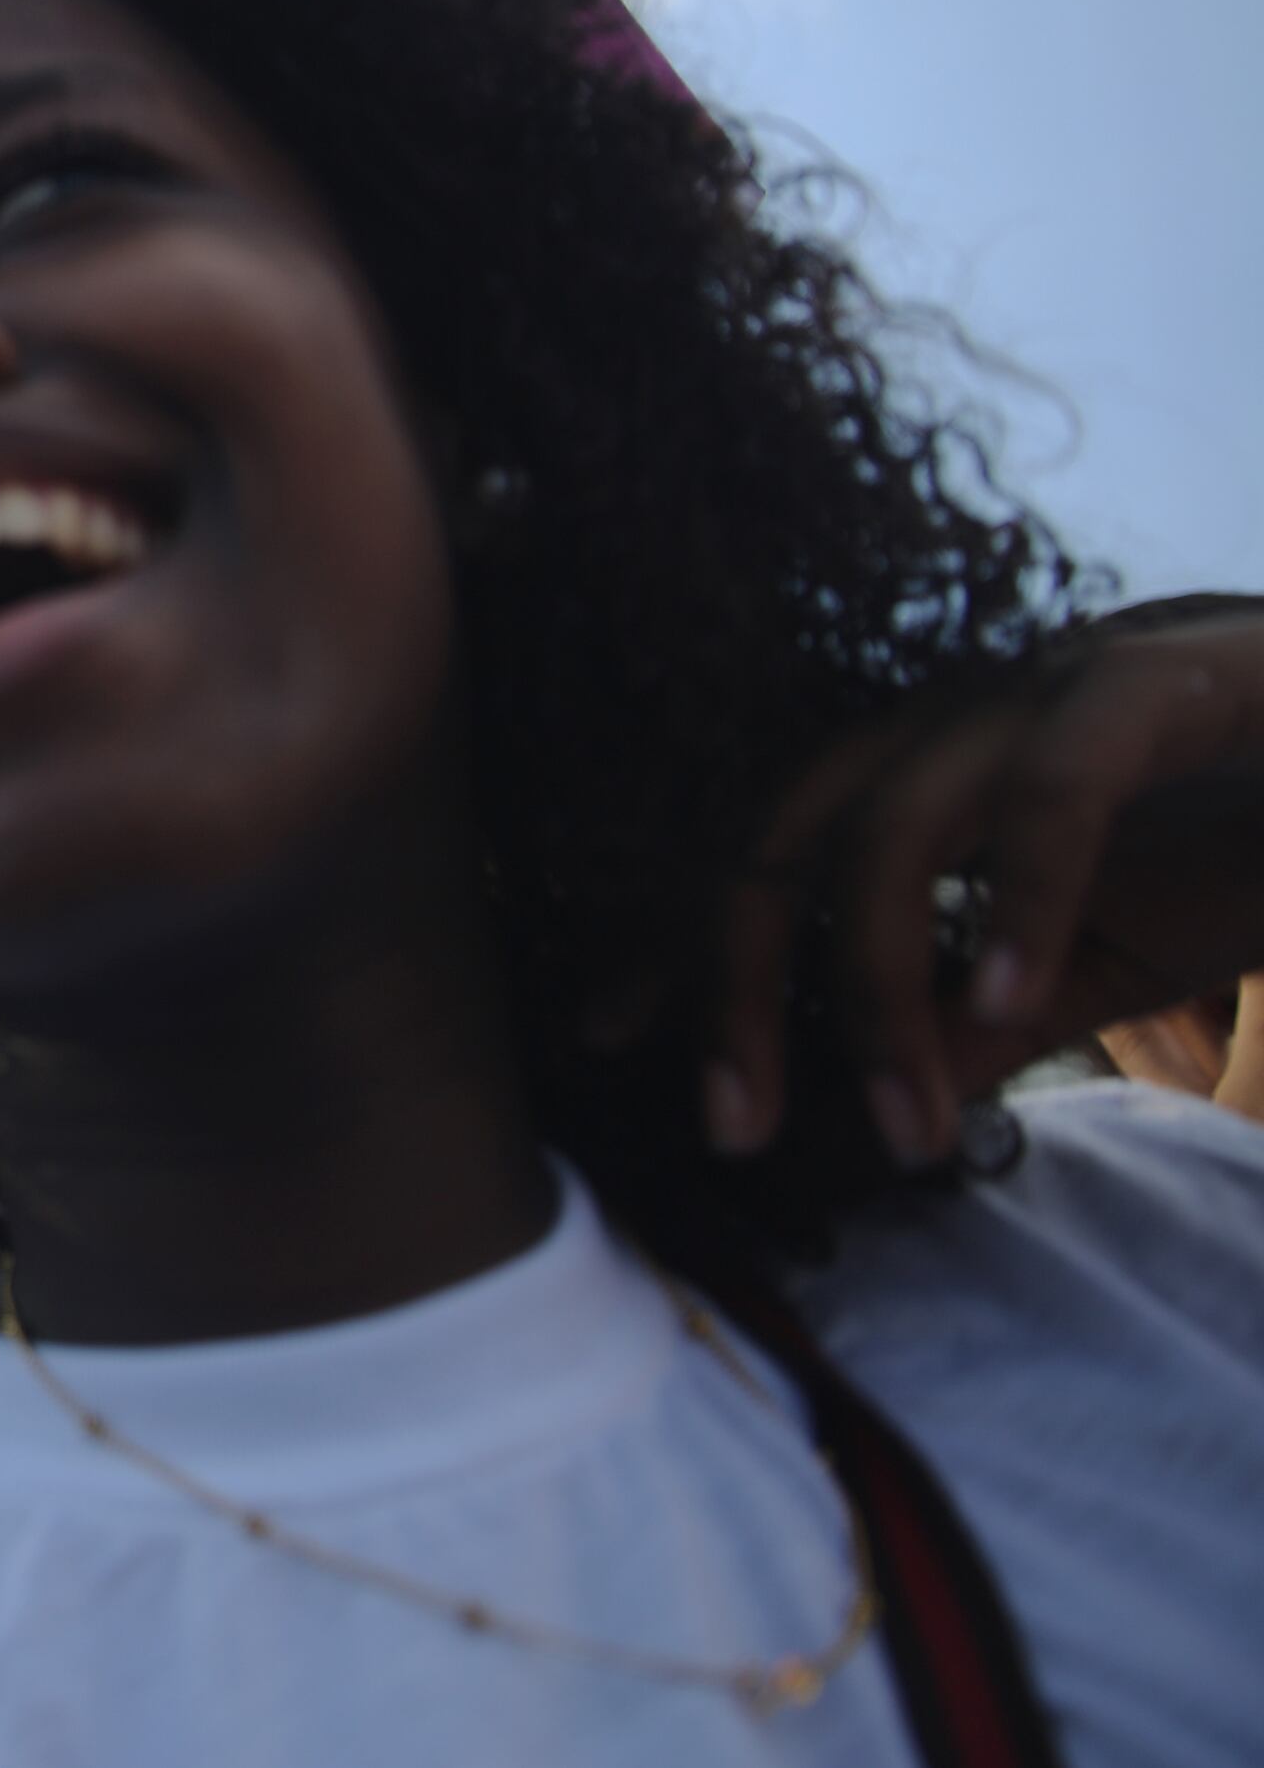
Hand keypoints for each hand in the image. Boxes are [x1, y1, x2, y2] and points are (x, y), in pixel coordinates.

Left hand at [714, 599, 1263, 1162]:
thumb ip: (996, 1011)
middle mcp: (961, 710)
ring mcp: (1051, 683)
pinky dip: (1018, 893)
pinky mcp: (1162, 679)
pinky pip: (1053, 782)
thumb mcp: (1101, 953)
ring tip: (899, 1121)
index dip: (674, 940)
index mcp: (934, 765)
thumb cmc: (1253, 834)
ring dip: (874, 979)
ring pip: (892, 814)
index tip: (602, 1042)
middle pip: (783, 826)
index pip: (759, 846)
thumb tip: (894, 1091)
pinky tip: (1006, 1000)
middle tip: (729, 1122)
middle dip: (727, 975)